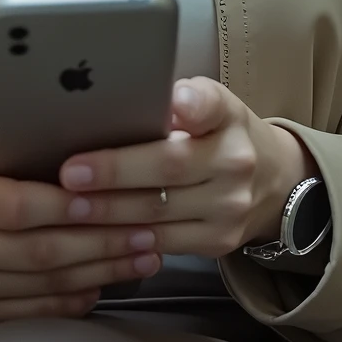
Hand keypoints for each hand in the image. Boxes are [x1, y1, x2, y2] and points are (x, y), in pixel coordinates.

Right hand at [0, 102, 163, 325]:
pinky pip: (32, 311)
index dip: (66, 205)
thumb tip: (49, 111)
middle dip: (102, 239)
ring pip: (42, 284)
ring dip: (101, 270)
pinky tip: (109, 280)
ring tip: (145, 251)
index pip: (16, 205)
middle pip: (38, 249)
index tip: (108, 196)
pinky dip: (75, 298)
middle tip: (149, 225)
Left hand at [55, 78, 312, 256]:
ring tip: (67, 208)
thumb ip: (177, 101)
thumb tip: (120, 99)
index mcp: (228, 118)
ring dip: (109, 213)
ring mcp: (229, 208)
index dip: (190, 104)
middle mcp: (234, 162)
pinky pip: (162, 243)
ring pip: (160, 212)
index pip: (211, 105)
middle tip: (69, 174)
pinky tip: (93, 234)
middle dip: (115, 173)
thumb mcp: (211, 105)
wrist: (273, 183)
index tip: (172, 102)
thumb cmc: (220, 135)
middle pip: (170, 168)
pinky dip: (123, 239)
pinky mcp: (218, 241)